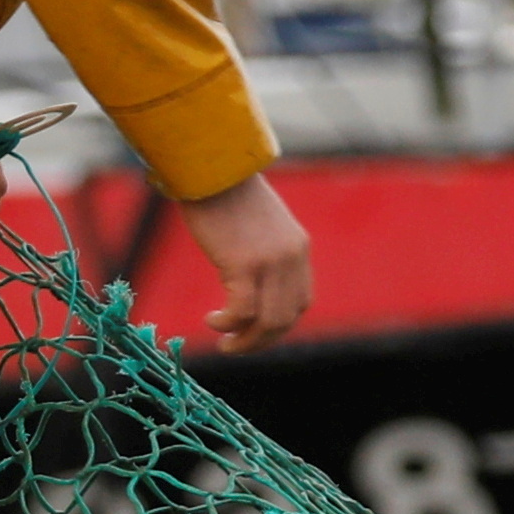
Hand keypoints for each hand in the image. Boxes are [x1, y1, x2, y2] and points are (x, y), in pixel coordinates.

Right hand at [177, 173, 315, 352]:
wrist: (211, 167)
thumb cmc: (225, 191)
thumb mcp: (260, 223)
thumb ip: (264, 249)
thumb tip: (249, 276)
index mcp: (297, 247)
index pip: (301, 301)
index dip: (279, 323)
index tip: (254, 329)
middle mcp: (291, 257)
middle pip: (287, 318)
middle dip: (261, 341)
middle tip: (235, 346)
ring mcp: (270, 261)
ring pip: (268, 321)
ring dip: (246, 341)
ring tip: (224, 344)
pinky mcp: (244, 263)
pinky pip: (242, 310)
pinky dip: (228, 323)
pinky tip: (212, 320)